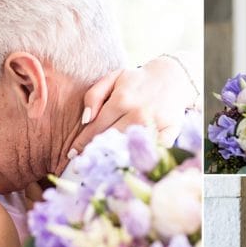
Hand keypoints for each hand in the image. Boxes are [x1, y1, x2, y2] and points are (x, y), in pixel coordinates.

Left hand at [69, 56, 196, 156]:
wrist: (173, 77)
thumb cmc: (138, 81)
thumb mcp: (113, 78)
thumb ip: (94, 95)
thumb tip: (85, 120)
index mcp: (121, 100)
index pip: (95, 127)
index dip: (82, 142)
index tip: (72, 155)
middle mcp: (136, 113)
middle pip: (110, 139)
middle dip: (95, 152)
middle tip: (84, 165)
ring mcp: (153, 123)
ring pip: (129, 146)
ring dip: (114, 158)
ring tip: (102, 169)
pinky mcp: (169, 131)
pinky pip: (154, 149)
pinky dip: (143, 159)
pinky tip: (131, 168)